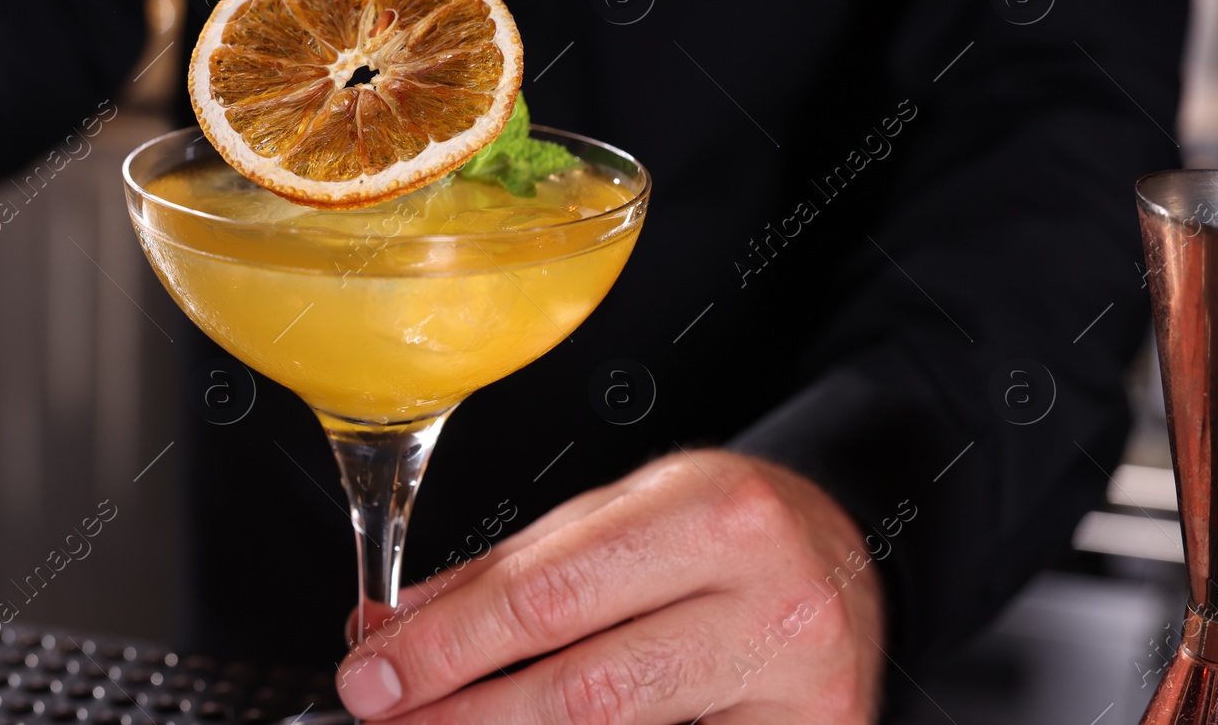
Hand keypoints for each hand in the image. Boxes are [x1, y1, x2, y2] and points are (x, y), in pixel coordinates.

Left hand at [337, 451, 886, 723]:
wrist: (844, 560)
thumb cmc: (723, 529)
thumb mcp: (620, 512)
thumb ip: (512, 568)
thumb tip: (398, 625)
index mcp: (714, 516)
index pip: (550, 595)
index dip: (447, 645)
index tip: (373, 672)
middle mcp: (772, 606)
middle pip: (583, 691)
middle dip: (463, 712)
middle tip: (388, 715)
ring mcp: (799, 695)